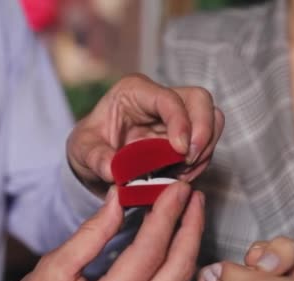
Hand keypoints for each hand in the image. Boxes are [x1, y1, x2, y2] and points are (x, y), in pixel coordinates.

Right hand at [0, 182, 204, 280]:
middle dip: (191, 227)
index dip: (165, 216)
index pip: (147, 254)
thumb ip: (90, 235)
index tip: (175, 189)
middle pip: (177, 271)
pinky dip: (174, 264)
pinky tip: (173, 243)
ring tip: (189, 213)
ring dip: (187, 245)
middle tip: (192, 196)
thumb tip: (118, 199)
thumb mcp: (52, 269)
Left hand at [67, 74, 223, 195]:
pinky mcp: (185, 135)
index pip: (168, 99)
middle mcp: (160, 99)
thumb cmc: (88, 146)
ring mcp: (176, 116)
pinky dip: (200, 162)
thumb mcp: (81, 151)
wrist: (95, 160)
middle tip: (189, 161)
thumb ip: (95, 158)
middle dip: (203, 131)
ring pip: (212, 120)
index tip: (180, 151)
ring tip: (181, 172)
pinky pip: (206, 144)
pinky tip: (181, 176)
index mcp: (134, 91)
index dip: (180, 122)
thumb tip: (112, 170)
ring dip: (204, 150)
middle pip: (200, 100)